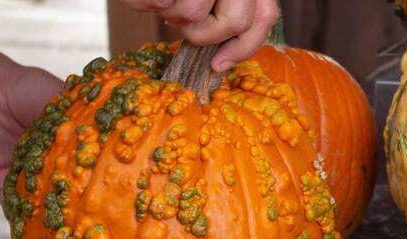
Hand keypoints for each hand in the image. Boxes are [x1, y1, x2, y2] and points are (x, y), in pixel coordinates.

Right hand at [119, 0, 280, 71]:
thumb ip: (227, 16)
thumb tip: (221, 62)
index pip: (265, 16)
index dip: (244, 47)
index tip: (217, 64)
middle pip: (236, 22)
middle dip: (203, 35)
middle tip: (178, 22)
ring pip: (194, 13)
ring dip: (169, 13)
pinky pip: (159, 2)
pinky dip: (142, 2)